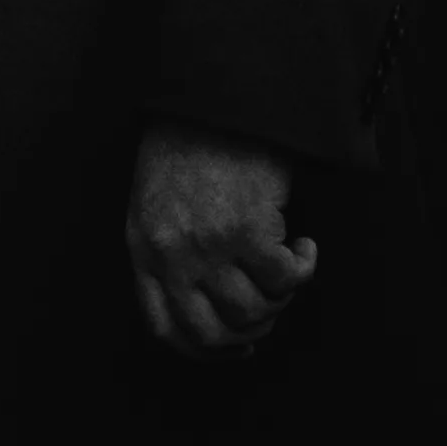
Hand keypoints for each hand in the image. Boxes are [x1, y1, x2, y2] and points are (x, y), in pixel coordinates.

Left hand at [125, 120, 316, 357]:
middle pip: (212, 332)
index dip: (206, 350)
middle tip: (271, 307)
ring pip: (252, 312)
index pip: (165, 328)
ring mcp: (207, 244)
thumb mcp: (157, 200)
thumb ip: (170, 252)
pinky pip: (285, 280)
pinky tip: (304, 248)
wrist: (213, 95)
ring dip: (279, 299)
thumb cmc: (189, 144)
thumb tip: (212, 308)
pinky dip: (303, 269)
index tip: (237, 345)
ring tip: (286, 267)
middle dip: (249, 331)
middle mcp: (170, 252)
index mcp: (142, 246)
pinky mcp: (247, 230)